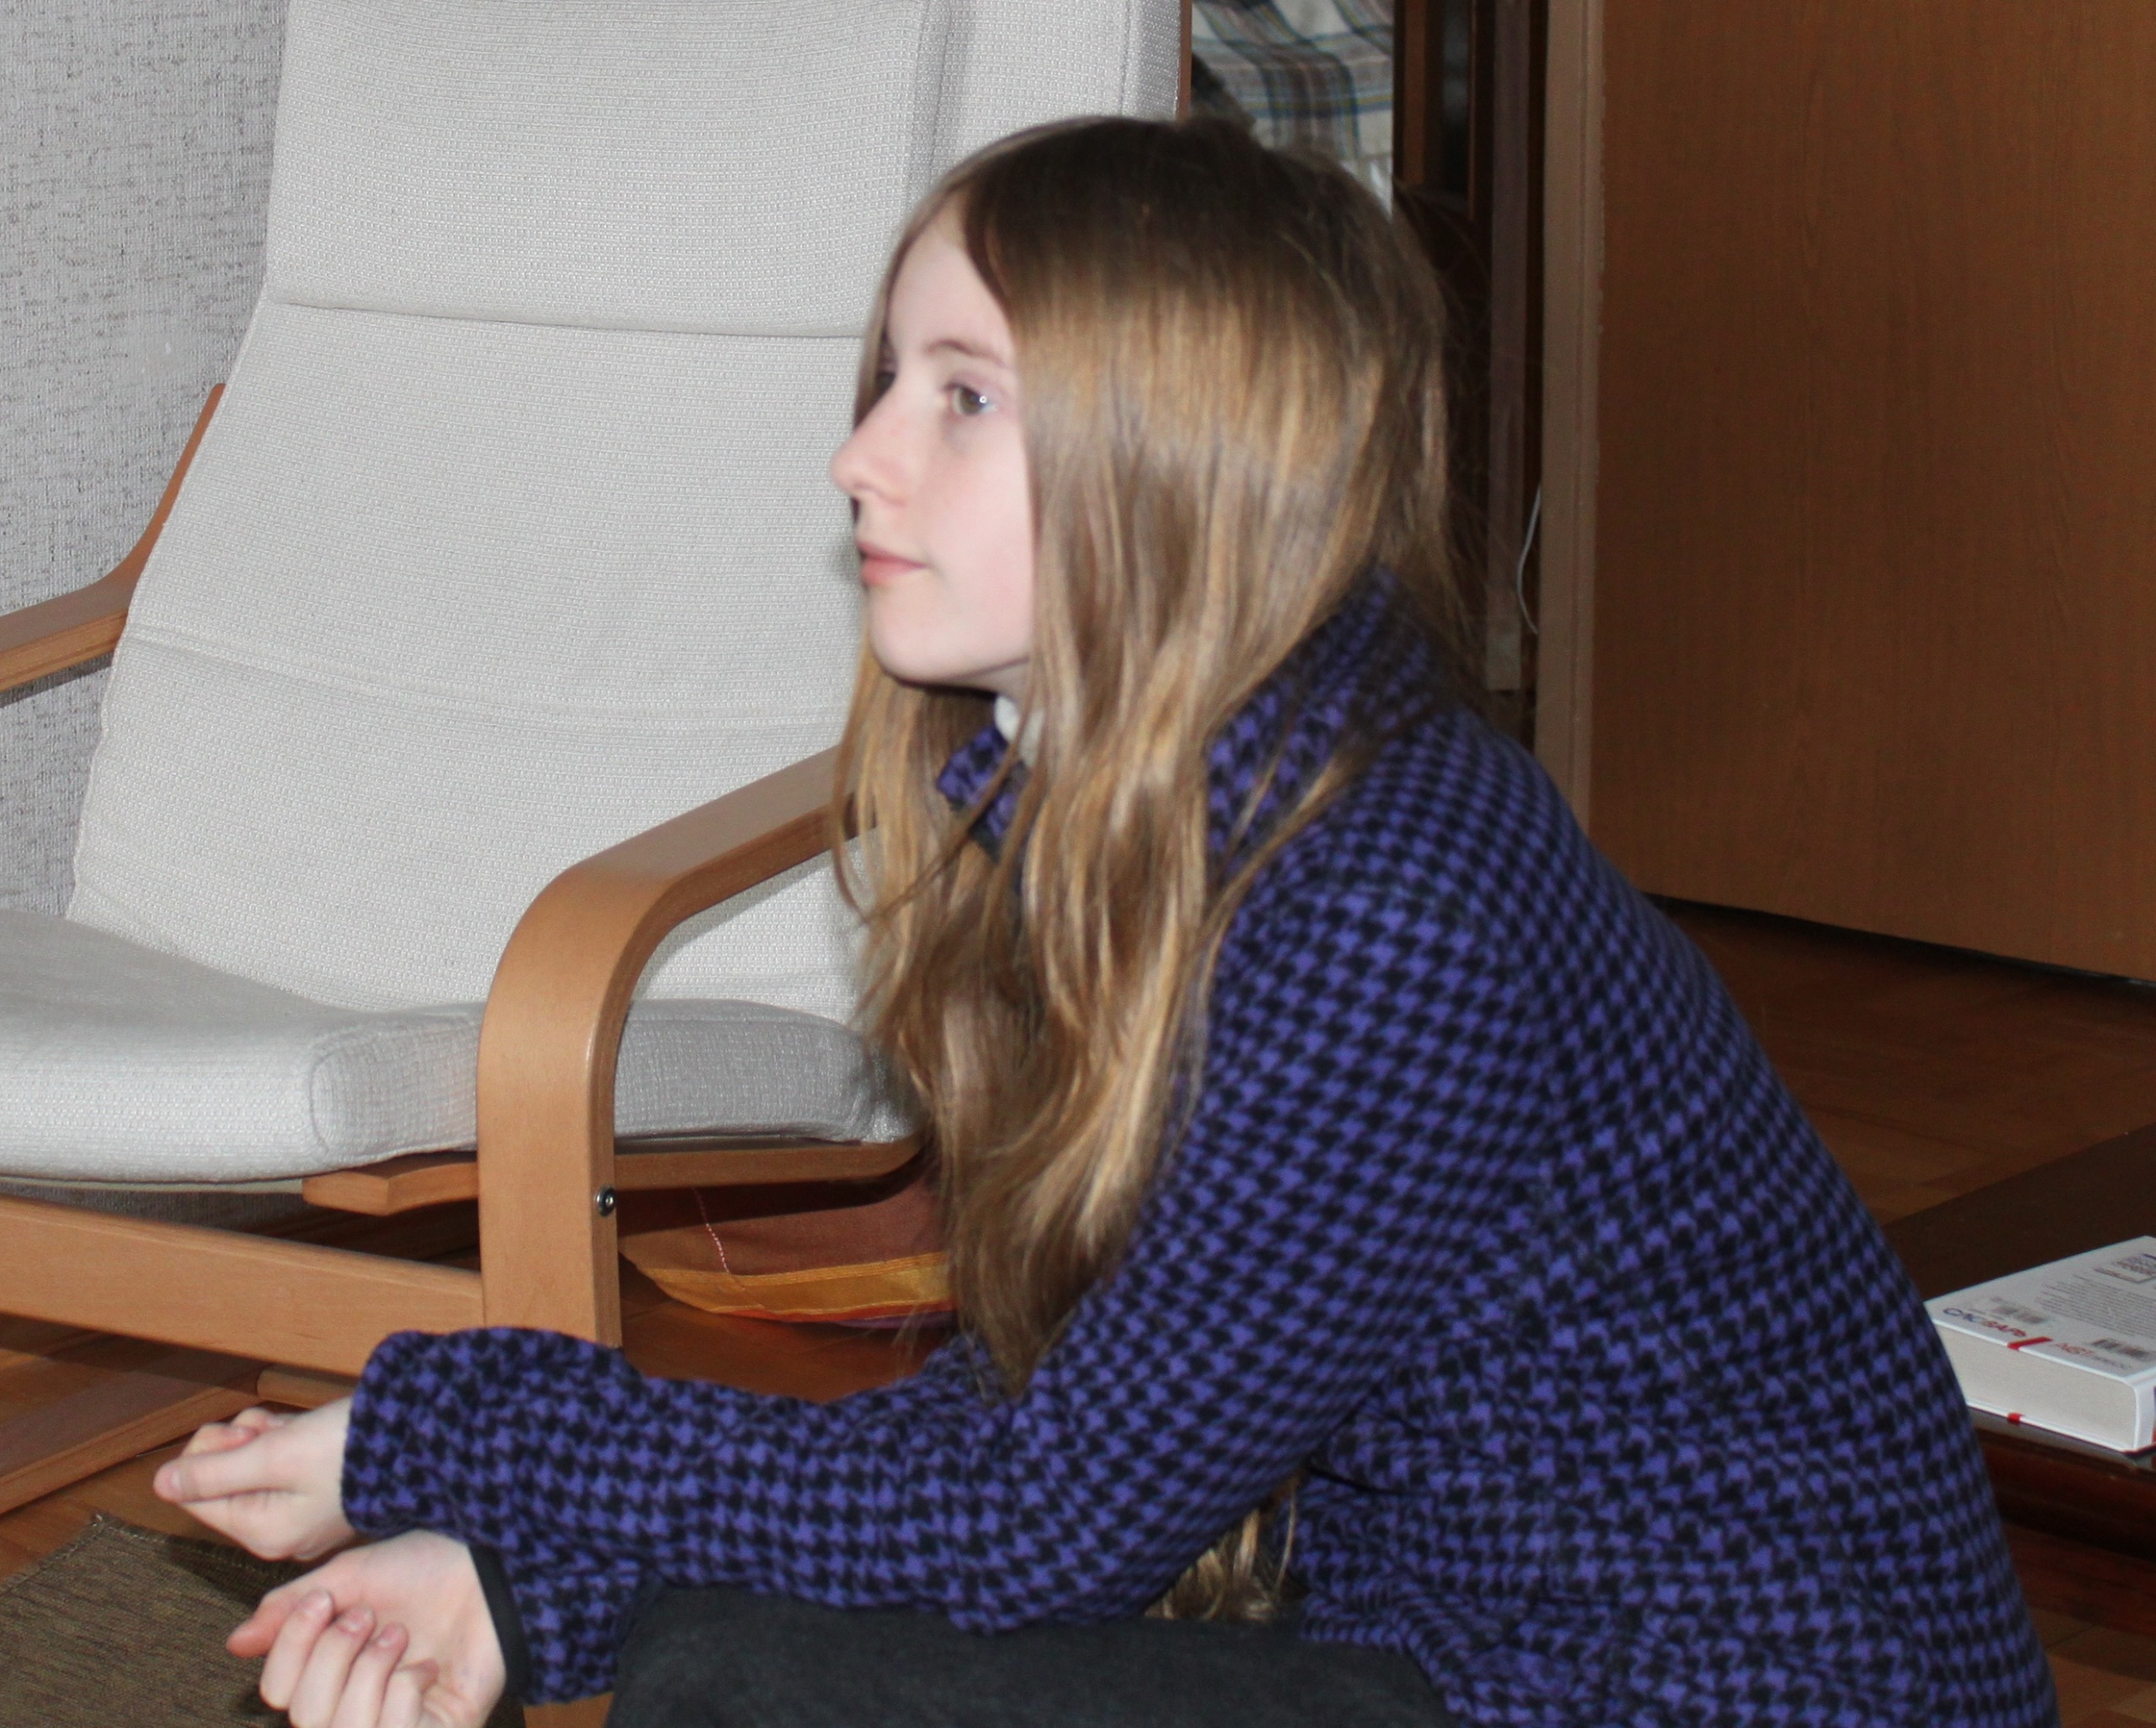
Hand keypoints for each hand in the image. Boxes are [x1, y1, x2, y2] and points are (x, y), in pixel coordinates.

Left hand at [154, 1397, 354, 1560]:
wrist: (421, 1436)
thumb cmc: (350, 1449)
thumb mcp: (271, 1455)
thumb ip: (211, 1471)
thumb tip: (163, 1482)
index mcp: (263, 1533)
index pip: (196, 1495)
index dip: (207, 1454)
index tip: (240, 1432)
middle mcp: (280, 1533)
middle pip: (224, 1481)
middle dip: (238, 1444)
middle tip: (268, 1427)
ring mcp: (304, 1515)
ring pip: (253, 1468)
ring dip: (263, 1438)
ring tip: (292, 1426)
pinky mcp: (324, 1494)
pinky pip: (284, 1468)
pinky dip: (287, 1442)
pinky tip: (307, 1430)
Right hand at [232, 1531, 505, 1727]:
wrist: (494, 1564)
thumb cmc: (426, 1568)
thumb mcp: (349, 1579)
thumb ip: (292, 1610)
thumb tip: (237, 1644)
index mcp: (333, 1669)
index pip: (277, 1693)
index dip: (291, 1648)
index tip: (325, 1602)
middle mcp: (357, 1702)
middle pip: (304, 1714)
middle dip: (334, 1655)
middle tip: (370, 1618)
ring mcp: (396, 1722)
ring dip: (370, 1671)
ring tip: (400, 1635)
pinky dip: (405, 1691)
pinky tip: (428, 1664)